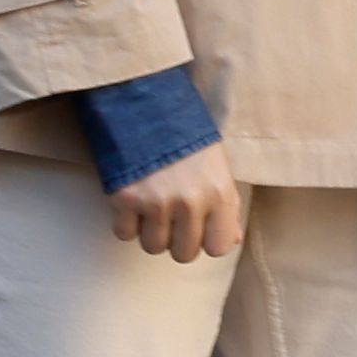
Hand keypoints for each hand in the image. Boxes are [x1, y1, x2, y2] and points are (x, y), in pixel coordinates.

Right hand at [108, 139, 248, 262]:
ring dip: (150, 231)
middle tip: (171, 216)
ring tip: (151, 206)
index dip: (206, 240)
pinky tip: (133, 201)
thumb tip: (232, 239)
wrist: (143, 102)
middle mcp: (190, 202)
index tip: (198, 226)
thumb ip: (226, 204)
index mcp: (219, 192)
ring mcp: (156, 202)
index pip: (218, 248)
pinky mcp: (125, 198)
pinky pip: (124, 233)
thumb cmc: (184, 132)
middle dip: (176, 239)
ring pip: (153, 247)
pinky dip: (126, 222)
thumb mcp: (216, 164)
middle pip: (183, 254)